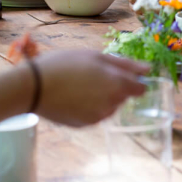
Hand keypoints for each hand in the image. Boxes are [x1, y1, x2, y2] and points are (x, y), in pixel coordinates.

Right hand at [32, 50, 147, 125]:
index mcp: (117, 86)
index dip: (133, 79)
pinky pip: (94, 113)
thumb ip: (125, 65)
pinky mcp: (84, 125)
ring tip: (79, 84)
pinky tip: (72, 96)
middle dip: (114, 85)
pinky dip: (89, 105)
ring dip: (102, 96)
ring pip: (109, 105)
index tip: (120, 72)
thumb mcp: (95, 57)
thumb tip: (148, 69)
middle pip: (123, 95)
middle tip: (91, 73)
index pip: (140, 88)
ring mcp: (98, 117)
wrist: (33, 88)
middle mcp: (111, 105)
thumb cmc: (64, 65)